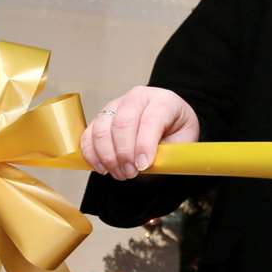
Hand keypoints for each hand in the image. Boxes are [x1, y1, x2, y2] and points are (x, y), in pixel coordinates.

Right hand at [79, 86, 200, 179]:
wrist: (169, 125)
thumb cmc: (176, 132)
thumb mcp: (184, 142)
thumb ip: (168, 153)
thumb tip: (146, 166)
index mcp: (163, 100)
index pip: (151, 119)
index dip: (145, 145)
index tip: (143, 166)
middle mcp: (137, 98)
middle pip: (122, 123)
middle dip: (124, 153)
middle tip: (131, 173)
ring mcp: (116, 106)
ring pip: (102, 129)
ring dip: (108, 157)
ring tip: (121, 173)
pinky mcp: (101, 118)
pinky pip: (88, 136)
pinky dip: (92, 155)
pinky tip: (104, 168)